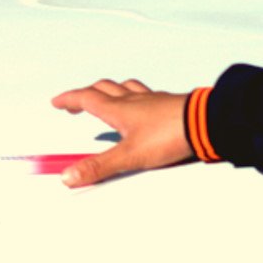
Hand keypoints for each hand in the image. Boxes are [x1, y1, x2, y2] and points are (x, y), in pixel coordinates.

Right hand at [48, 79, 191, 186]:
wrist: (205, 123)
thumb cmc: (169, 134)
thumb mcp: (129, 156)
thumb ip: (99, 166)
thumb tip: (70, 175)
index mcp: (118, 109)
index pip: (86, 98)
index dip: (69, 99)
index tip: (57, 102)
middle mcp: (133, 100)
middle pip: (103, 89)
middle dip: (86, 94)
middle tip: (77, 101)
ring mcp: (152, 100)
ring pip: (125, 87)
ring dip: (111, 90)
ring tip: (108, 97)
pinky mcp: (169, 104)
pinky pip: (146, 94)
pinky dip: (136, 96)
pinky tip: (143, 105)